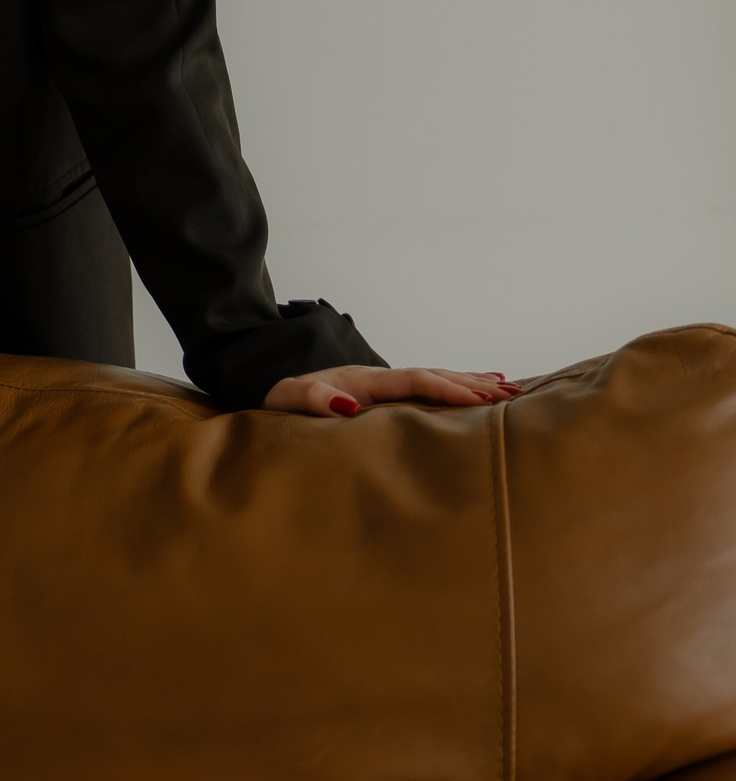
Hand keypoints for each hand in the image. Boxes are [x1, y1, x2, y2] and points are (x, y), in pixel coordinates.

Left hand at [262, 363, 520, 418]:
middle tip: (512, 394)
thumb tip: (347, 404)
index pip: (414, 382)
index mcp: (363, 381)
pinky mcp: (383, 392)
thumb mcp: (286, 399)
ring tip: (510, 389)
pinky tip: (478, 386)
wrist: (269, 388)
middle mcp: (378, 378)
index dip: (447, 389)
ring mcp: (382, 383)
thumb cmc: (277, 401)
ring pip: (435, 377)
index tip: (481, 401)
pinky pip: (426, 385)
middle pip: (434, 375)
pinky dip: (454, 383)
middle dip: (472, 384)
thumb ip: (311, 400)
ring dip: (470, 382)